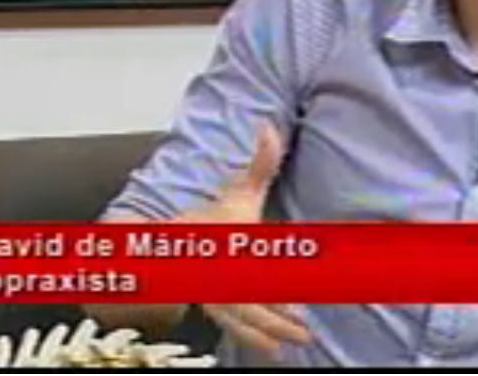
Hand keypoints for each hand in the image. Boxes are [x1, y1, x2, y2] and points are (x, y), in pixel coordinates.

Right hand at [184, 123, 312, 358]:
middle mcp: (224, 271)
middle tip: (306, 329)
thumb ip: (261, 161)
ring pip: (244, 318)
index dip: (279, 279)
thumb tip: (269, 128)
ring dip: (269, 330)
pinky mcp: (216, 307)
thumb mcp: (238, 188)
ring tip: (297, 341)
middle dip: (279, 316)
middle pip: (253, 299)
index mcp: (234, 243)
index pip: (259, 263)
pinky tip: (273, 349)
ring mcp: (217, 293)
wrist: (170, 237)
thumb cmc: (212, 217)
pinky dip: (252, 338)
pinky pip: (235, 326)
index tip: (302, 291)